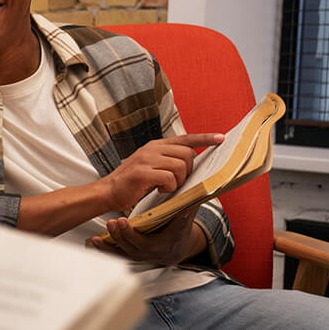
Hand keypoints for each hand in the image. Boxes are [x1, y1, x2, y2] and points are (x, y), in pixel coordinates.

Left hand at [88, 206, 205, 265]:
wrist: (176, 249)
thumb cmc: (180, 232)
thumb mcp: (184, 224)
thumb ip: (186, 212)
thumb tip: (190, 200)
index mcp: (159, 246)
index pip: (144, 243)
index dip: (132, 234)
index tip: (123, 221)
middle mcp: (146, 253)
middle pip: (129, 247)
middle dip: (119, 236)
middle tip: (112, 222)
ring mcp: (136, 254)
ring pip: (120, 252)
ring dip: (109, 244)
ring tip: (99, 234)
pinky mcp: (128, 253)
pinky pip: (115, 253)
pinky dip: (104, 248)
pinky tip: (95, 240)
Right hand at [102, 133, 223, 210]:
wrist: (107, 191)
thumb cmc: (132, 182)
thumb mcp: (150, 165)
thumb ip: (167, 161)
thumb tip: (191, 163)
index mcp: (155, 146)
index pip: (185, 138)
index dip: (204, 138)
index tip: (221, 138)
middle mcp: (152, 149)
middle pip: (187, 154)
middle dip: (188, 170)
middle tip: (177, 182)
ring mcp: (146, 160)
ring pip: (180, 167)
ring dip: (178, 181)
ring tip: (165, 187)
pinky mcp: (142, 173)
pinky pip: (168, 179)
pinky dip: (168, 188)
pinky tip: (158, 190)